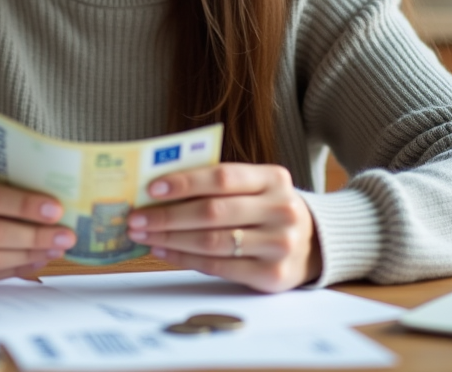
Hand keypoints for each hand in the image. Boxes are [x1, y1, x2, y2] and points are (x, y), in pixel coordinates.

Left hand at [126, 163, 320, 291]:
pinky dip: (185, 258)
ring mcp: (279, 244)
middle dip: (167, 215)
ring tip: (143, 235)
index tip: (151, 188)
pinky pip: (219, 266)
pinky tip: (164, 250)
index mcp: (274, 178)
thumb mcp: (256, 187)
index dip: (185, 182)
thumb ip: (217, 185)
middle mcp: (281, 210)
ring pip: (212, 241)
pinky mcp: (272, 275)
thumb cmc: (267, 208)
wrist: (316, 243)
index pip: (222, 177)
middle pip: (213, 212)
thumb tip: (158, 190)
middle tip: (135, 217)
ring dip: (171, 238)